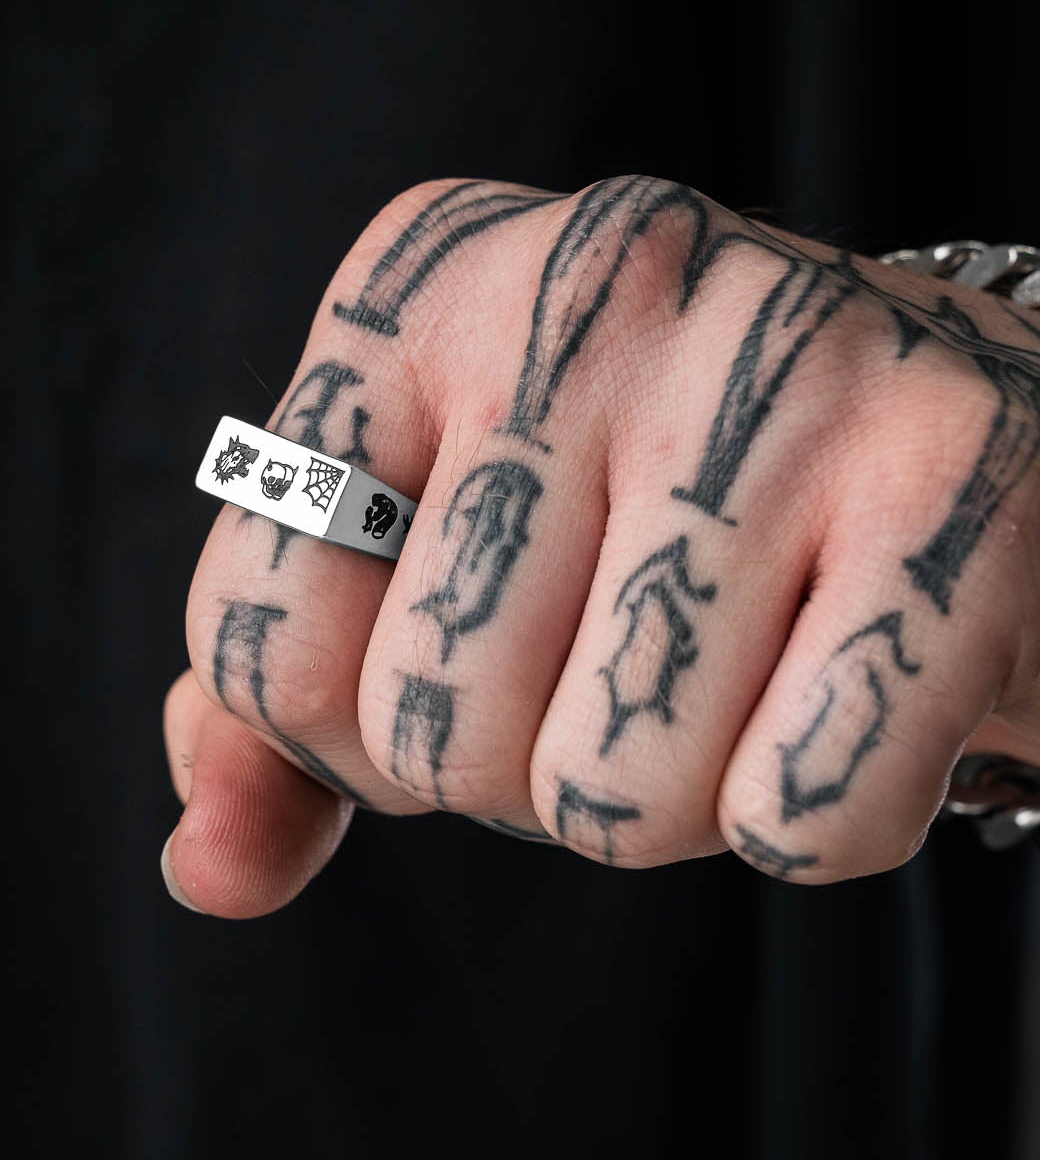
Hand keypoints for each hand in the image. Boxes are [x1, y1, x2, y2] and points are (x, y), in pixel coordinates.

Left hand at [162, 176, 1039, 914]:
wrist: (937, 437)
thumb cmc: (636, 515)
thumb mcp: (421, 564)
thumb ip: (279, 713)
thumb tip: (208, 873)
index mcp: (417, 289)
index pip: (266, 644)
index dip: (356, 731)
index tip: (461, 657)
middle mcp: (588, 286)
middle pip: (434, 733)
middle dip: (519, 771)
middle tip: (621, 663)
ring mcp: (778, 366)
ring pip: (613, 799)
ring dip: (669, 798)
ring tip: (737, 666)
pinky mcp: (952, 474)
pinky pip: (799, 817)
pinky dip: (818, 817)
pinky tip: (847, 685)